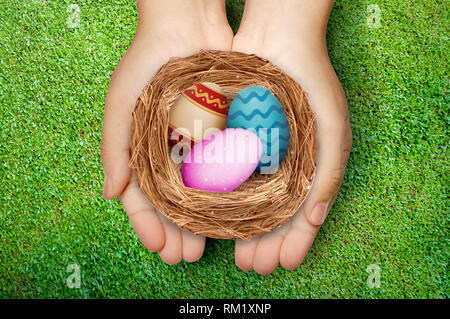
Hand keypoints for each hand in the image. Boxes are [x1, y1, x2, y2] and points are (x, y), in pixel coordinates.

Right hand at [101, 0, 232, 263]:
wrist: (187, 25)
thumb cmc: (147, 61)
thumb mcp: (121, 103)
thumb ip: (114, 148)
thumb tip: (112, 194)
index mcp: (140, 149)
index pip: (141, 197)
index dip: (148, 225)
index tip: (161, 248)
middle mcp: (168, 151)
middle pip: (171, 203)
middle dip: (177, 232)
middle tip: (187, 256)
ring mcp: (195, 144)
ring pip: (199, 193)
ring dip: (201, 222)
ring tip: (208, 247)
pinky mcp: (220, 133)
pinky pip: (222, 169)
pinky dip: (224, 193)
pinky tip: (232, 214)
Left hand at [232, 0, 351, 273]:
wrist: (277, 39)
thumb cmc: (312, 83)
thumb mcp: (332, 130)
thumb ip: (328, 175)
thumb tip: (316, 219)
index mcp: (308, 166)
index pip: (301, 214)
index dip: (293, 241)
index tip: (282, 262)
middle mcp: (280, 164)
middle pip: (271, 214)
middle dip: (264, 243)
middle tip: (254, 266)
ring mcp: (255, 153)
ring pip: (246, 202)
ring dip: (242, 230)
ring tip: (236, 254)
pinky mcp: (231, 140)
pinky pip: (225, 176)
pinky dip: (222, 201)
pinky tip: (216, 219)